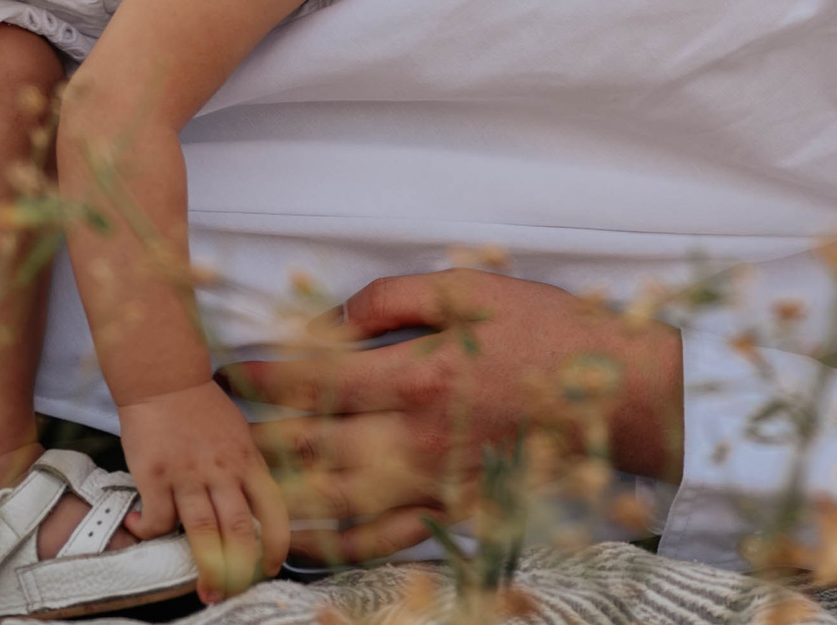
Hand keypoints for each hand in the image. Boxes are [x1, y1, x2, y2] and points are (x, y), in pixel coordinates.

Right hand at [118, 379, 289, 601]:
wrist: (164, 380)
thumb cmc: (201, 408)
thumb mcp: (238, 435)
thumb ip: (244, 470)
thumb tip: (250, 508)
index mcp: (249, 461)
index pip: (273, 509)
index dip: (276, 544)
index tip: (271, 567)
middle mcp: (224, 471)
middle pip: (240, 530)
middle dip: (240, 569)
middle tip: (233, 592)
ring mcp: (190, 474)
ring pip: (203, 532)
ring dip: (206, 569)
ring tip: (206, 591)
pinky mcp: (156, 475)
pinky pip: (157, 520)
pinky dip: (150, 533)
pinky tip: (143, 530)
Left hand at [222, 270, 682, 562]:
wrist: (616, 392)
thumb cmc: (548, 332)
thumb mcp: (472, 288)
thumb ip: (394, 298)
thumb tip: (331, 320)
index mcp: (418, 375)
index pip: (312, 380)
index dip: (259, 375)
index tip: (229, 369)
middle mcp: (416, 439)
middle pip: (307, 448)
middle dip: (251, 436)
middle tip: (219, 425)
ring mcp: (432, 484)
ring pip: (330, 505)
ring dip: (276, 494)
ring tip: (243, 478)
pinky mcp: (450, 511)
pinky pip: (378, 543)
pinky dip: (331, 547)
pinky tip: (301, 539)